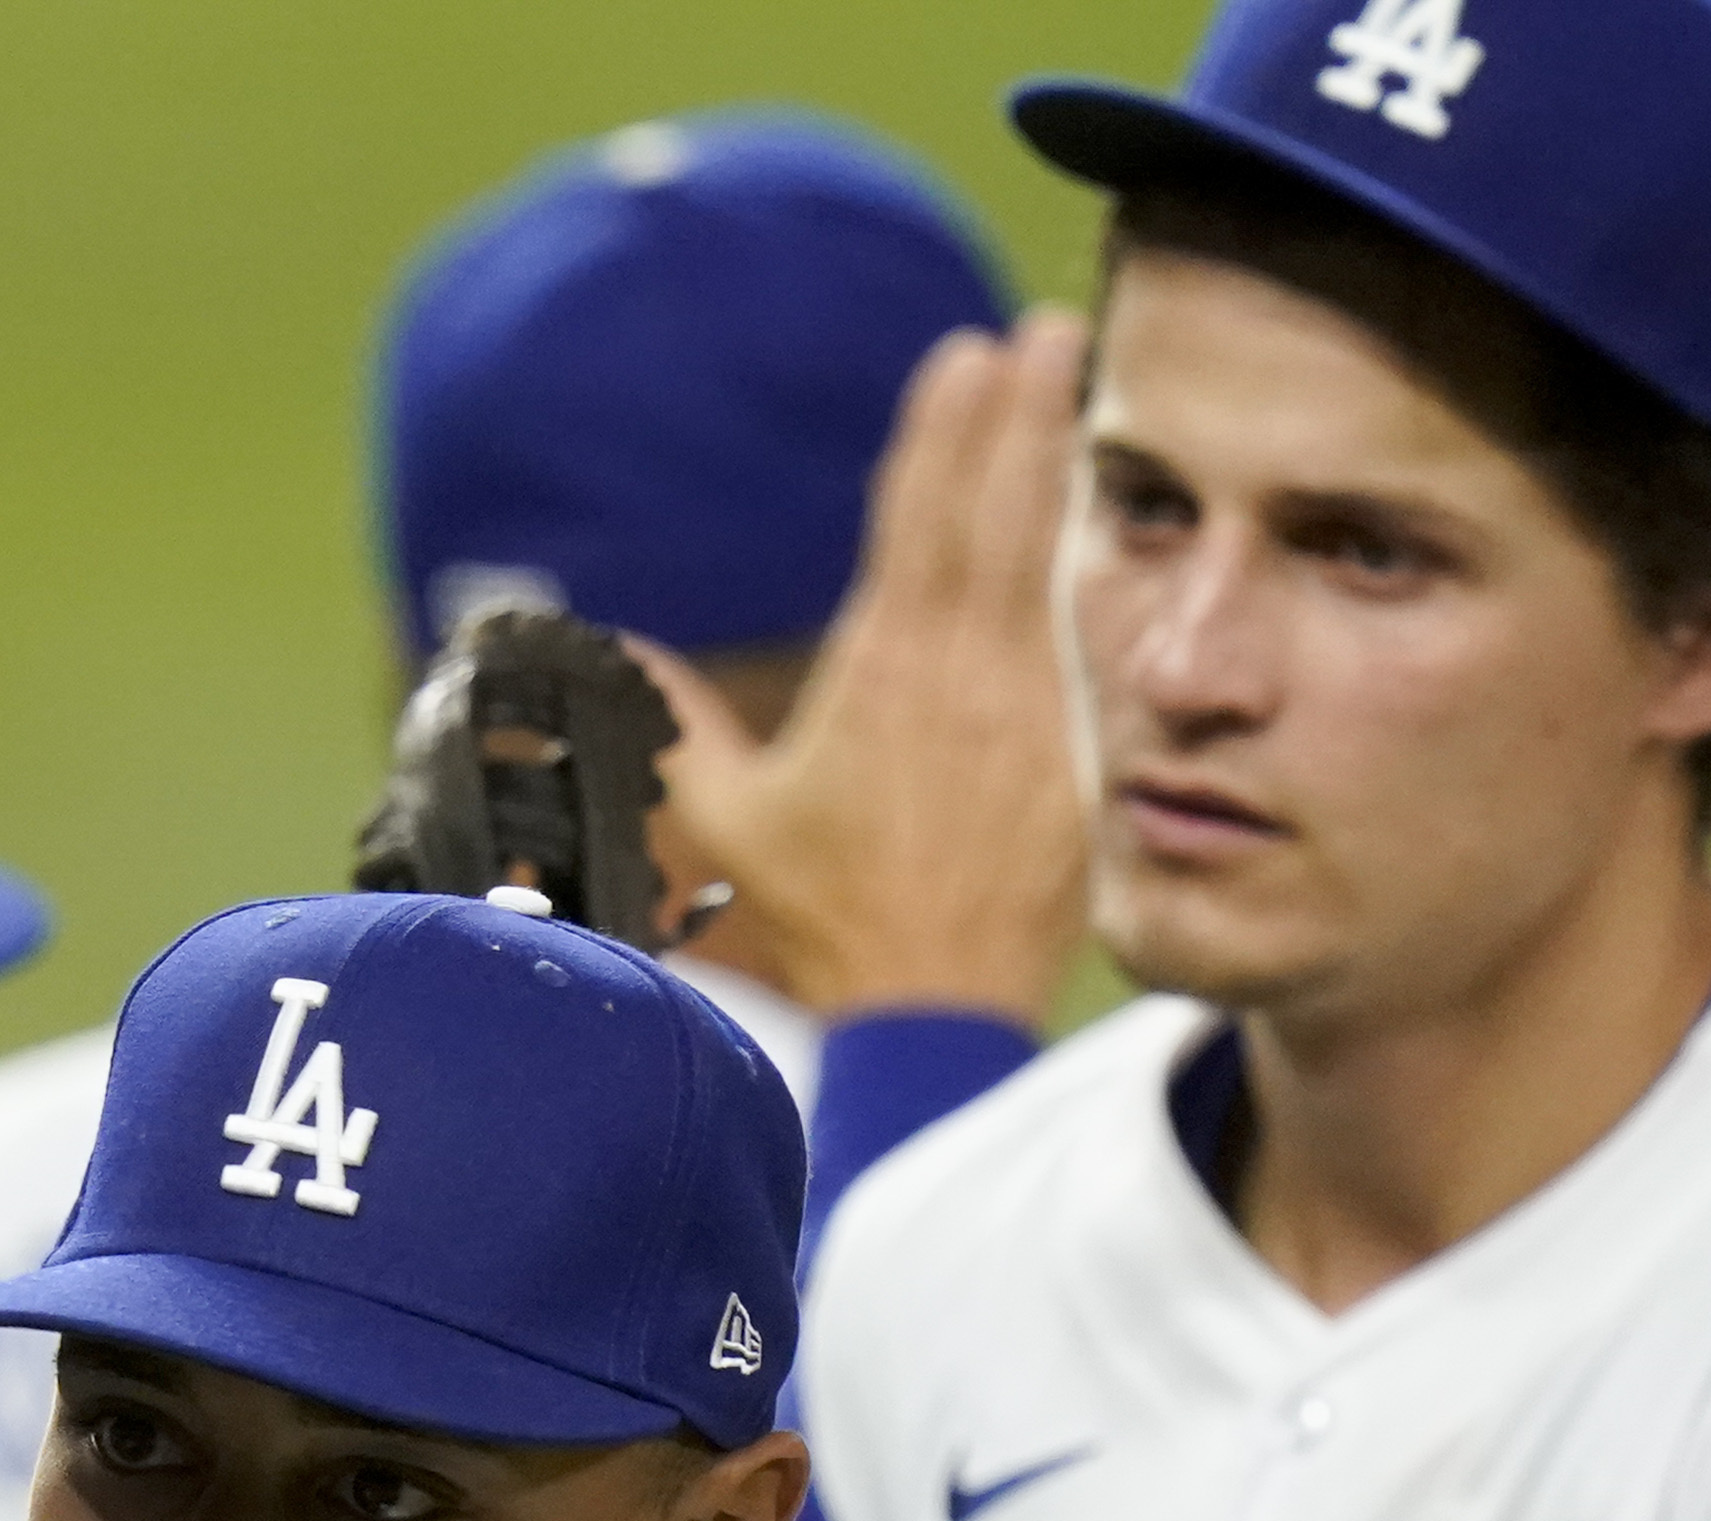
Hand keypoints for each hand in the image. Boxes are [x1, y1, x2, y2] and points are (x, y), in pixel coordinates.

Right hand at [634, 316, 1088, 1024]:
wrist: (930, 1003)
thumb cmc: (826, 917)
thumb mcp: (727, 820)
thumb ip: (675, 726)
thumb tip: (615, 655)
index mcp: (879, 674)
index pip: (914, 521)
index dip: (938, 431)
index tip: (960, 355)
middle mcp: (960, 674)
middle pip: (992, 513)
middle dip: (1015, 411)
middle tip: (1044, 327)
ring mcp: (1026, 708)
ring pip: (1045, 556)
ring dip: (1056, 462)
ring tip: (1073, 380)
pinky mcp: (1072, 749)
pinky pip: (1080, 635)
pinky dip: (1084, 562)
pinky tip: (1095, 516)